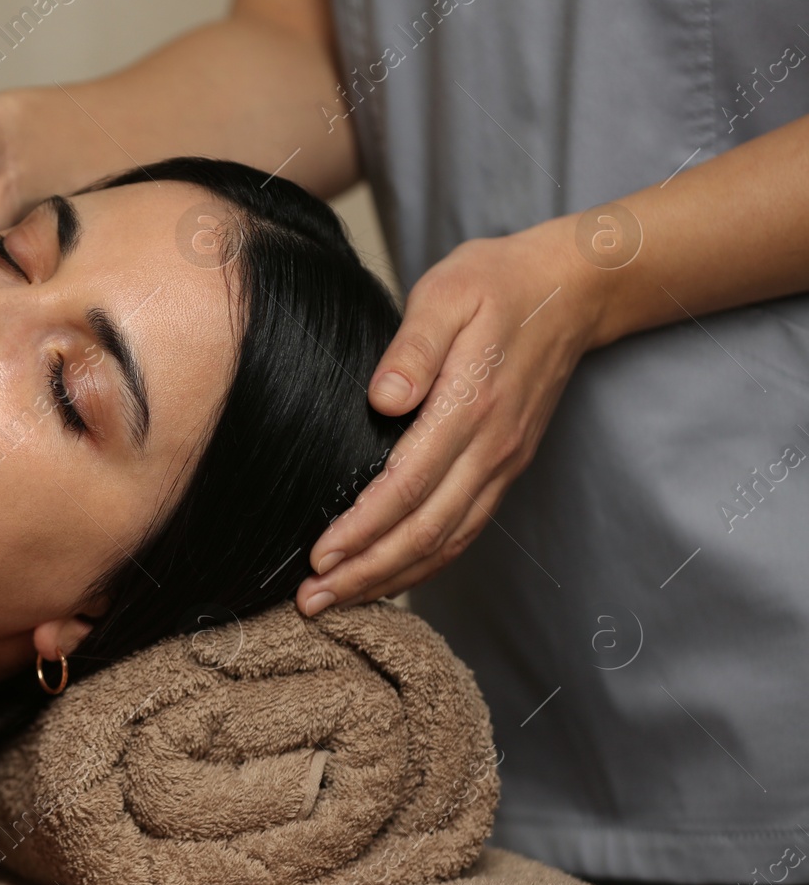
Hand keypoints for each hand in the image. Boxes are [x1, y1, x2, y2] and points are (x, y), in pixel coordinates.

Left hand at [295, 214, 606, 614]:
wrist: (572, 288)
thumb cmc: (496, 283)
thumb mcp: (447, 291)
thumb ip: (412, 345)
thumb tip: (382, 398)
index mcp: (470, 405)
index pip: (408, 486)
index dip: (362, 529)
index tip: (319, 556)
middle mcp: (492, 446)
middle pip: (425, 531)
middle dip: (366, 573)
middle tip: (311, 601)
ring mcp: (503, 461)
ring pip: (447, 542)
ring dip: (391, 579)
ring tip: (338, 601)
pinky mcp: (505, 466)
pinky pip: (464, 529)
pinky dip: (425, 563)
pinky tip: (388, 577)